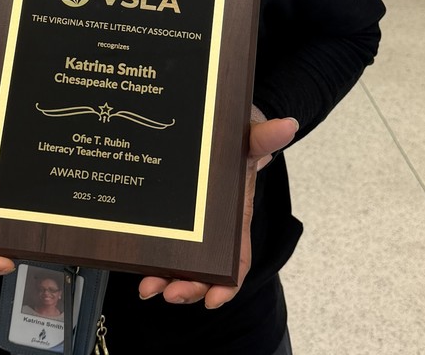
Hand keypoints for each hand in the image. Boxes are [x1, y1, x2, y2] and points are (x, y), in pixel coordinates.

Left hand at [137, 114, 298, 308]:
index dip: (227, 285)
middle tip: (169, 293)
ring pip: (182, 264)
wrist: (219, 126)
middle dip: (189, 288)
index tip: (213, 299)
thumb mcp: (249, 137)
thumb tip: (288, 125)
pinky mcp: (173, 216)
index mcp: (237, 218)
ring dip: (166, 280)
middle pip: (206, 271)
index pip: (237, 261)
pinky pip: (164, 244)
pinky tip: (137, 265)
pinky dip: (153, 258)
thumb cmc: (238, 138)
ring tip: (147, 286)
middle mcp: (215, 229)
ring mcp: (193, 225)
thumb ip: (264, 136)